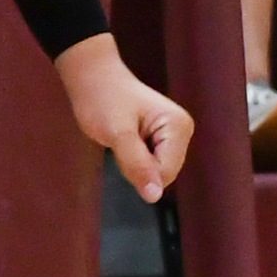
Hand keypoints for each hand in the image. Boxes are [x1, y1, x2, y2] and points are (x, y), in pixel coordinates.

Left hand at [56, 35, 193, 204]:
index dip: (139, 171)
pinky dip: (134, 160)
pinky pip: (151, 164)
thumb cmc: (103, 101)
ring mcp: (174, 134)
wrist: (93, 79)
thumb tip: (155, 198)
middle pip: (164, 173)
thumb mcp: (118, 135)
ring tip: (123, 139)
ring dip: (135, 164)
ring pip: (157, 171)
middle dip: (138, 168)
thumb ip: (138, 166)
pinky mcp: (163, 138)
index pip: (166, 172)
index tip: (122, 147)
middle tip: (121, 142)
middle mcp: (183, 130)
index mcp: (179, 126)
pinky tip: (127, 140)